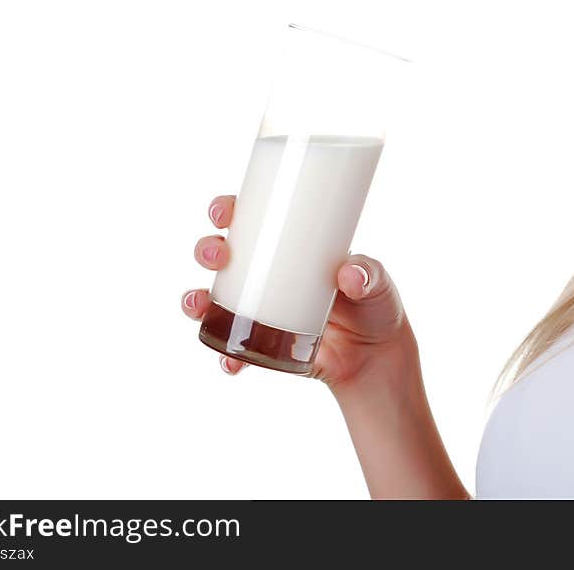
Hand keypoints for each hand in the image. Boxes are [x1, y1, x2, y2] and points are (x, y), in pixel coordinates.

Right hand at [181, 194, 419, 392]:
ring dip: (196, 299)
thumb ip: (369, 274)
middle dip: (207, 250)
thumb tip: (350, 275)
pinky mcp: (264, 344)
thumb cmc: (375, 306)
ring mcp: (260, 310)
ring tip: (198, 305)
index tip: (222, 212)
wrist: (376, 357)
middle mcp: (266, 274)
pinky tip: (229, 361)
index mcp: (289, 247)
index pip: (251, 220)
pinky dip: (225, 355)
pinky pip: (233, 348)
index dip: (227, 210)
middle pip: (221, 254)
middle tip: (218, 256)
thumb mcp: (377, 283)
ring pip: (214, 298)